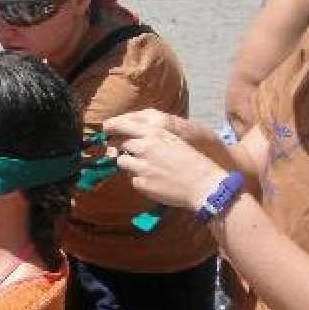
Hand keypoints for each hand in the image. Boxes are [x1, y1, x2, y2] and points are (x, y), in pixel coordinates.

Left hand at [105, 112, 227, 211]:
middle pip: (121, 144)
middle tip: (135, 155)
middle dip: (124, 149)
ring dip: (130, 164)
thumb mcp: (172, 140)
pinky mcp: (141, 183)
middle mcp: (145, 147)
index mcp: (155, 133)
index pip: (123, 125)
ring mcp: (142, 166)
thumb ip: (151, 137)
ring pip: (122, 161)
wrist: (203, 184)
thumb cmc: (191, 161)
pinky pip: (132, 179)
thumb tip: (128, 140)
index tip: (106, 128)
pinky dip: (140, 180)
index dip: (111, 126)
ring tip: (148, 168)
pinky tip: (155, 181)